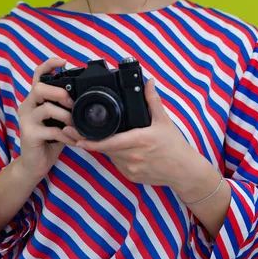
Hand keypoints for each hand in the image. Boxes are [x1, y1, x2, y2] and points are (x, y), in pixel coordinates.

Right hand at [17, 57, 74, 181]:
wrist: (34, 165)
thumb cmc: (48, 139)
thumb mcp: (58, 120)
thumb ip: (64, 108)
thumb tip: (84, 98)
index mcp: (34, 99)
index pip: (37, 75)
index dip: (49, 65)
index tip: (63, 61)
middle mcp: (26, 106)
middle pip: (39, 88)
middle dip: (60, 93)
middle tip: (72, 104)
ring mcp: (26, 120)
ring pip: (46, 108)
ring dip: (66, 116)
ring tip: (75, 125)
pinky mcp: (29, 134)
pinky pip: (52, 130)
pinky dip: (67, 135)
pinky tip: (73, 141)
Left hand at [63, 78, 196, 186]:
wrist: (185, 172)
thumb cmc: (175, 146)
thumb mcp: (164, 121)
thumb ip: (153, 100)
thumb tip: (149, 82)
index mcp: (138, 141)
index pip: (109, 143)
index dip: (91, 142)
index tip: (77, 137)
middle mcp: (132, 156)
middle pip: (104, 148)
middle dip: (89, 140)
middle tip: (73, 131)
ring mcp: (131, 168)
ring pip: (110, 156)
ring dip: (103, 147)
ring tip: (93, 136)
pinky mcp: (131, 176)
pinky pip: (117, 164)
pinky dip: (114, 155)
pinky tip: (116, 147)